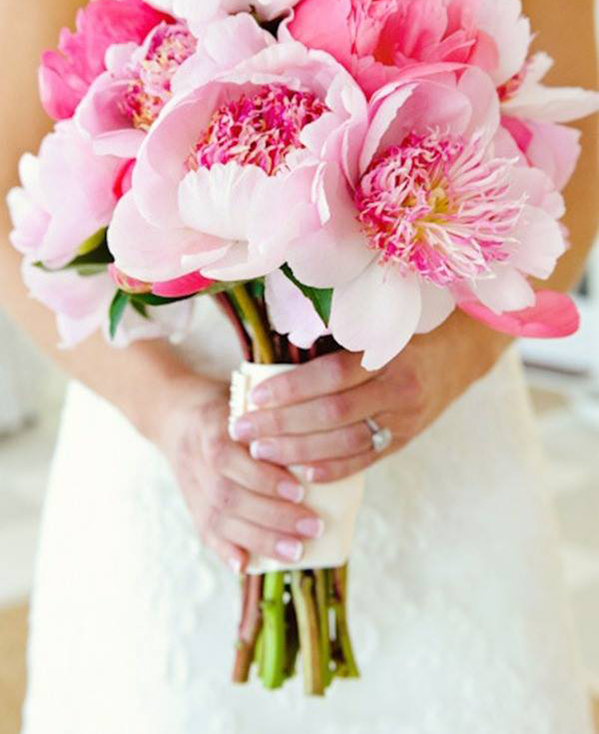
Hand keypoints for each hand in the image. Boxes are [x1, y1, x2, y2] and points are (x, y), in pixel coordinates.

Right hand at [153, 374, 324, 572]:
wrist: (175, 414)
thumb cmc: (226, 404)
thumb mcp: (245, 397)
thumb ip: (273, 416)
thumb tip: (324, 437)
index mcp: (209, 426)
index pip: (229, 456)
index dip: (262, 477)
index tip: (300, 489)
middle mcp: (194, 458)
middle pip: (228, 496)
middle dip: (273, 516)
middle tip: (313, 527)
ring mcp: (190, 485)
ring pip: (219, 519)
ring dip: (259, 539)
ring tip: (296, 551)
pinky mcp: (191, 505)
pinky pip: (204, 532)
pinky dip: (225, 551)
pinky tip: (246, 566)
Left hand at [231, 313, 511, 481]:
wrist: (466, 348)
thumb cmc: (411, 326)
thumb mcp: (381, 320)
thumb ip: (341, 335)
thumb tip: (282, 345)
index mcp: (389, 353)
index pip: (330, 376)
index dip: (290, 388)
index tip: (253, 395)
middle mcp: (399, 389)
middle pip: (331, 414)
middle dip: (281, 425)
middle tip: (242, 430)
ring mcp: (406, 419)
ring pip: (345, 442)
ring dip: (299, 450)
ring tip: (260, 452)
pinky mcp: (407, 438)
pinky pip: (367, 458)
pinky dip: (334, 467)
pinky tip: (304, 471)